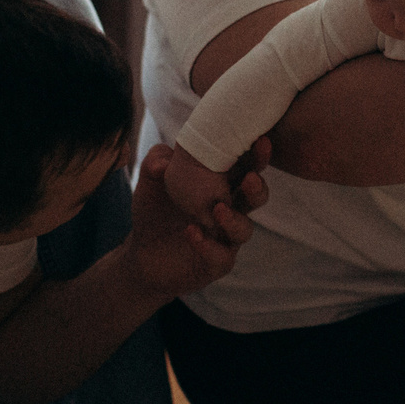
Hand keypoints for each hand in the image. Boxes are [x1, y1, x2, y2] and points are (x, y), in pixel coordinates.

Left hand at [124, 142, 259, 295]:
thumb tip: (165, 162)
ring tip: (218, 209)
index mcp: (223, 184)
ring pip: (244, 229)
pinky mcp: (216, 262)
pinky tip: (192, 233)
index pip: (246, 167)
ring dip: (234, 219)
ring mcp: (226, 237)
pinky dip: (208, 245)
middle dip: (257, 187)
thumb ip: (157, 161)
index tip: (261, 141)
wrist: (143, 252)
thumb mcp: (151, 179)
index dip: (256, 156)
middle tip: (250, 178)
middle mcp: (231, 209)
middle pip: (255, 197)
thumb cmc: (156, 209)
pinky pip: (221, 256)